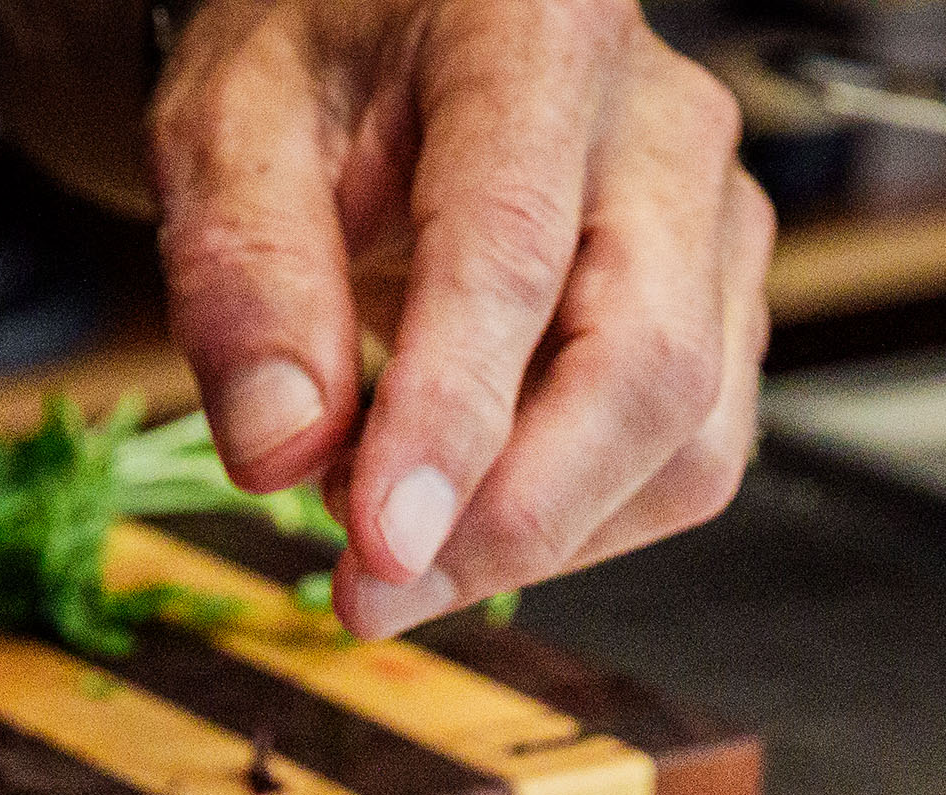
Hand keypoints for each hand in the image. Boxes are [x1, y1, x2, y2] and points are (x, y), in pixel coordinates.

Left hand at [153, 0, 769, 638]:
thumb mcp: (224, 129)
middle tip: (373, 586)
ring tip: (396, 525)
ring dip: (540, 533)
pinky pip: (685, 461)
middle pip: (648, 364)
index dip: (451, 420)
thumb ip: (241, 277)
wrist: (399, 38)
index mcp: (533, 31)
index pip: (512, 252)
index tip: (382, 544)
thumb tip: (282, 449)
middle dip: (513, 518)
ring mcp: (713, 216)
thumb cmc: (322, 65)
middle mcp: (661, 121)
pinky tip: (470, 502)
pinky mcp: (721, 300)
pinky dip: (574, 520)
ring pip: (685, 438)